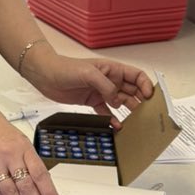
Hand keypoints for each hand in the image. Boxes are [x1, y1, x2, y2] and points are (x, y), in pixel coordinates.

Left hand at [25, 48, 153, 120]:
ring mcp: (101, 91)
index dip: (145, 85)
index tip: (148, 97)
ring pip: (121, 102)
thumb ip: (106, 86)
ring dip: (129, 111)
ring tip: (136, 122)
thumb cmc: (65, 68)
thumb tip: (117, 100)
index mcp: (112, 69)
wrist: (45, 75)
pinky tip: (117, 126)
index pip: (136, 76)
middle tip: (147, 113)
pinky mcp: (92, 101)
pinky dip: (112, 119)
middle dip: (141, 101)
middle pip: (132, 91)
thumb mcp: (89, 73)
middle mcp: (109, 80)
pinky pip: (106, 112)